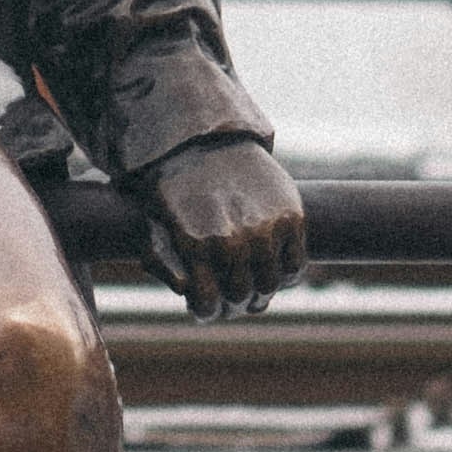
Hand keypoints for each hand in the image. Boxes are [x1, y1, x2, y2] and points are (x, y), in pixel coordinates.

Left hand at [137, 137, 303, 320]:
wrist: (207, 140)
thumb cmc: (177, 188)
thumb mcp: (156, 223)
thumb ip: (166, 262)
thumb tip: (188, 293)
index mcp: (194, 245)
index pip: (208, 305)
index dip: (208, 312)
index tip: (209, 307)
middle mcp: (231, 240)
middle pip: (242, 297)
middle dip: (236, 304)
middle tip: (235, 298)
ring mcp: (264, 229)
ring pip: (270, 285)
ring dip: (262, 292)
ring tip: (254, 286)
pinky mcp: (291, 217)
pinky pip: (295, 266)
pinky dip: (287, 275)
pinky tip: (274, 267)